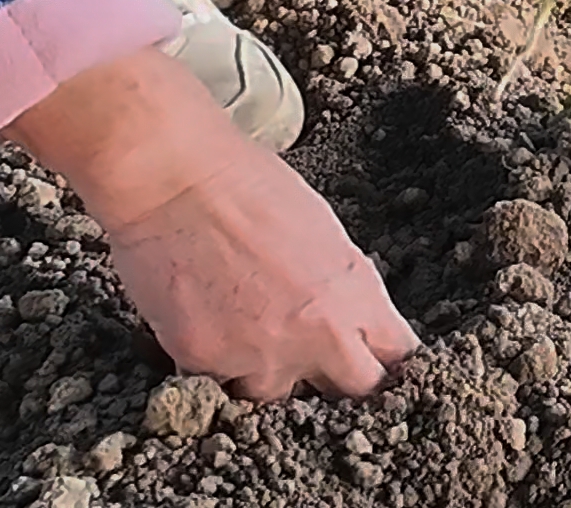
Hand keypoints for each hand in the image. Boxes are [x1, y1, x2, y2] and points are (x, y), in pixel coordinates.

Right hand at [9, 47, 415, 398]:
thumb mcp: (322, 230)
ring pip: (276, 393)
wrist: (174, 178)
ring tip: (239, 318)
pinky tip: (201, 317)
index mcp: (355, 293)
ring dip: (265, 370)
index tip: (371, 360)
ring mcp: (262, 356)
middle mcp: (319, 335)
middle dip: (337, 378)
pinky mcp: (207, 365)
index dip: (384, 361)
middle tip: (311, 352)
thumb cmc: (246, 185)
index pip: (396, 356)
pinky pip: (216, 385)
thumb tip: (349, 321)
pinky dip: (211, 362)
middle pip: (353, 390)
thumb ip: (343, 287)